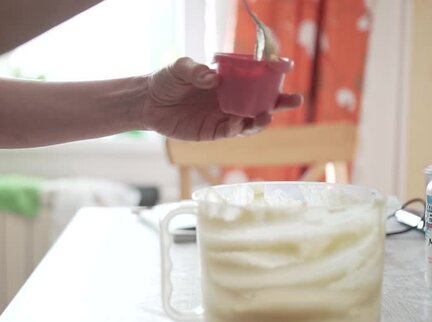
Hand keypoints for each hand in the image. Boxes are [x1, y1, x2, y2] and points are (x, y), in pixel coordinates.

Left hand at [140, 57, 301, 140]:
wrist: (148, 102)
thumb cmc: (167, 80)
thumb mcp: (180, 68)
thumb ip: (196, 71)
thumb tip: (212, 79)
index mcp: (229, 80)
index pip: (257, 77)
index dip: (274, 73)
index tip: (288, 66)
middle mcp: (231, 99)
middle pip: (262, 102)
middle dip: (280, 102)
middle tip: (295, 100)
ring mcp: (223, 116)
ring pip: (250, 121)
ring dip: (261, 120)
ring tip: (266, 116)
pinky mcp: (212, 132)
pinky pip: (230, 132)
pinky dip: (236, 129)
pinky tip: (236, 124)